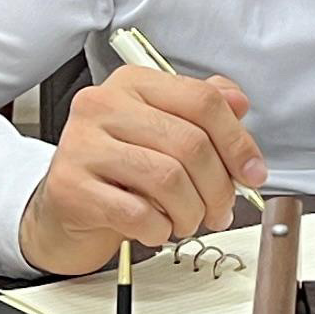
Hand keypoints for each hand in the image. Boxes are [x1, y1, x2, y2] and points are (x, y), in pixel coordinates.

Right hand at [20, 64, 267, 273]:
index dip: (238, 142)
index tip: (252, 172)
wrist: (62, 210)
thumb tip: (238, 102)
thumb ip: (200, 114)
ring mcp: (82, 144)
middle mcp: (103, 105)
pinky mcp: (70, 186)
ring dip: (190, 213)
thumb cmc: (117, 173)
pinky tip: (155, 228)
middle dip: (218, 188)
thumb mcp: (162, 134)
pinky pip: (138, 212)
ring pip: (168, 179)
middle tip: (220, 210)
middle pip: (191, 144)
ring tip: (186, 221)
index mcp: (133, 84)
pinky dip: (159, 229)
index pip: (203, 101)